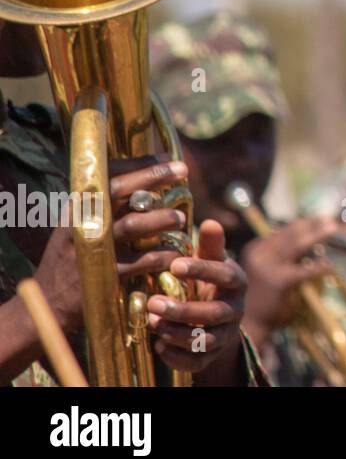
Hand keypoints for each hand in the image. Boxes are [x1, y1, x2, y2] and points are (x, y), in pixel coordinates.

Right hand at [30, 156, 190, 334]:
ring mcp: (92, 248)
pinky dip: (163, 255)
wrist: (49, 301)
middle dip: (153, 177)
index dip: (139, 164)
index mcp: (78, 206)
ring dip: (162, 218)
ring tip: (181, 218)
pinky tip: (176, 252)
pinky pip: (143, 260)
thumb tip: (145, 182)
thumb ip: (105, 206)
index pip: (107, 175)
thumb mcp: (78, 225)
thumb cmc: (73, 257)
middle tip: (183, 170)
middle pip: (119, 191)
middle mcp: (82, 221)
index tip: (167, 157)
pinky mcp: (105, 274)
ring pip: (133, 224)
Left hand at [147, 219, 247, 383]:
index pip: (225, 276)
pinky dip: (177, 357)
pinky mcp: (214, 354)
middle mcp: (236, 310)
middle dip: (184, 310)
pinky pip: (198, 362)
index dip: (202, 270)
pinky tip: (158, 346)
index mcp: (237, 282)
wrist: (218, 316)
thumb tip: (210, 222)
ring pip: (206, 340)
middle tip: (153, 303)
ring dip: (177, 333)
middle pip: (214, 314)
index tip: (175, 265)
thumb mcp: (212, 260)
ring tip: (152, 322)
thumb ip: (211, 245)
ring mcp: (226, 334)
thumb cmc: (209, 280)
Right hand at [240, 215, 338, 347]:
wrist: (246, 324)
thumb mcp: (262, 270)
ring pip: (298, 244)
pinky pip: (306, 270)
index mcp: (256, 249)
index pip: (282, 231)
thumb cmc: (258, 298)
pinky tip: (330, 266)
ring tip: (333, 228)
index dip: (300, 225)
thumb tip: (301, 238)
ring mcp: (270, 266)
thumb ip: (277, 254)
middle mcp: (261, 254)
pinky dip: (320, 267)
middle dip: (311, 224)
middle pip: (291, 233)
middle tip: (328, 218)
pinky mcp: (281, 281)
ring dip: (317, 234)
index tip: (316, 220)